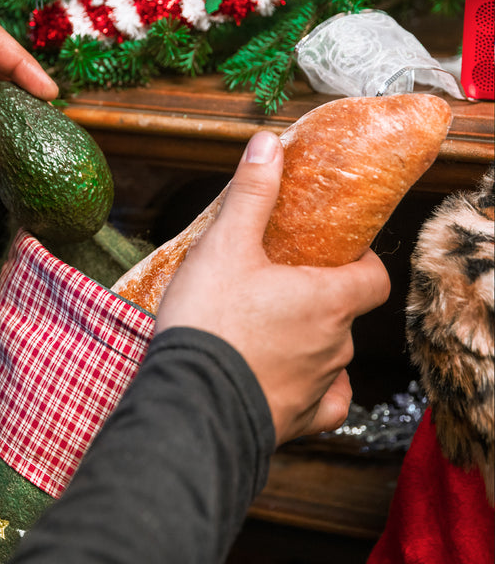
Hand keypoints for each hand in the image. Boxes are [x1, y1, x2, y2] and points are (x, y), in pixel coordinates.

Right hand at [155, 131, 390, 444]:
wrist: (191, 400)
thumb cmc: (210, 321)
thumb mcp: (225, 245)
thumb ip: (251, 194)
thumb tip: (268, 143)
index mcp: (328, 299)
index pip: (373, 278)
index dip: (359, 264)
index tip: (333, 256)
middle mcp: (335, 344)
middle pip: (344, 315)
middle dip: (319, 301)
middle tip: (276, 289)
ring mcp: (321, 384)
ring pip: (329, 357)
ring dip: (307, 342)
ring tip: (262, 332)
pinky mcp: (300, 420)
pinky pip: (325, 404)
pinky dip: (313, 390)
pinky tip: (288, 378)